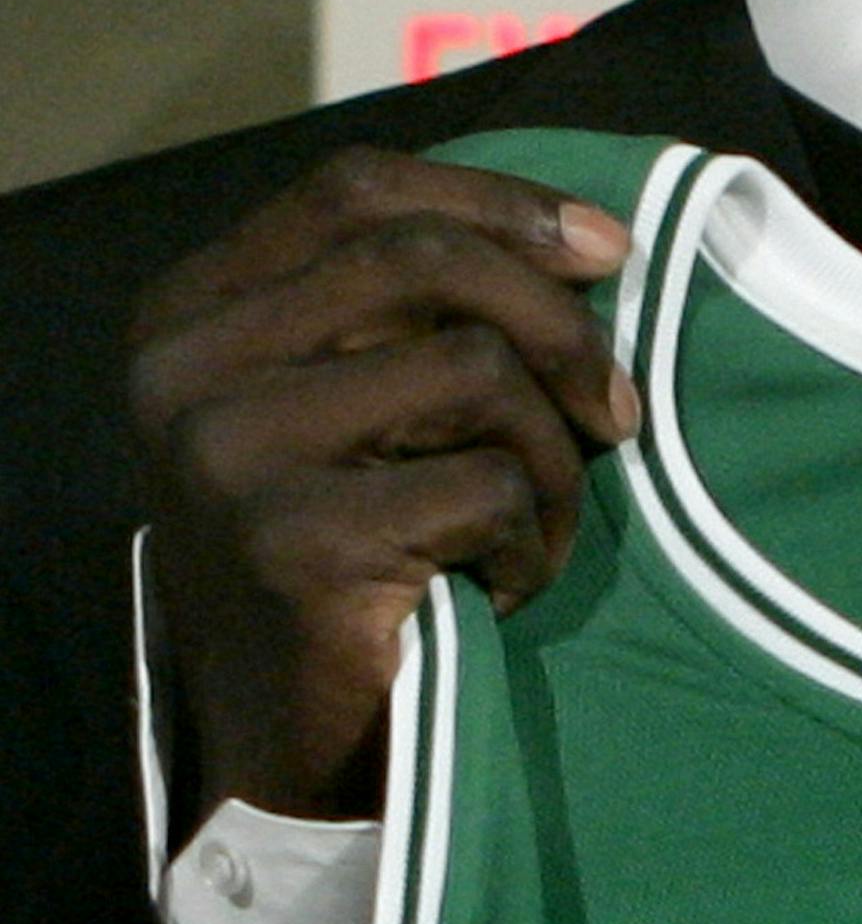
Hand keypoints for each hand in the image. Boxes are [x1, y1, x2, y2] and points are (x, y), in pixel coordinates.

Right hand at [127, 147, 637, 824]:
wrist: (290, 737)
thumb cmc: (355, 533)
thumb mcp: (359, 386)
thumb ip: (416, 296)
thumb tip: (591, 237)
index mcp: (194, 306)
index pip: (355, 186)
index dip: (497, 201)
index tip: (607, 246)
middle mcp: (184, 367)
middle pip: (424, 258)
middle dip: (556, 321)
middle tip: (615, 405)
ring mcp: (226, 454)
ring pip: (472, 367)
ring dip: (552, 449)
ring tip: (540, 515)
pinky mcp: (291, 544)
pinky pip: (485, 485)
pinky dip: (534, 532)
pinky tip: (506, 581)